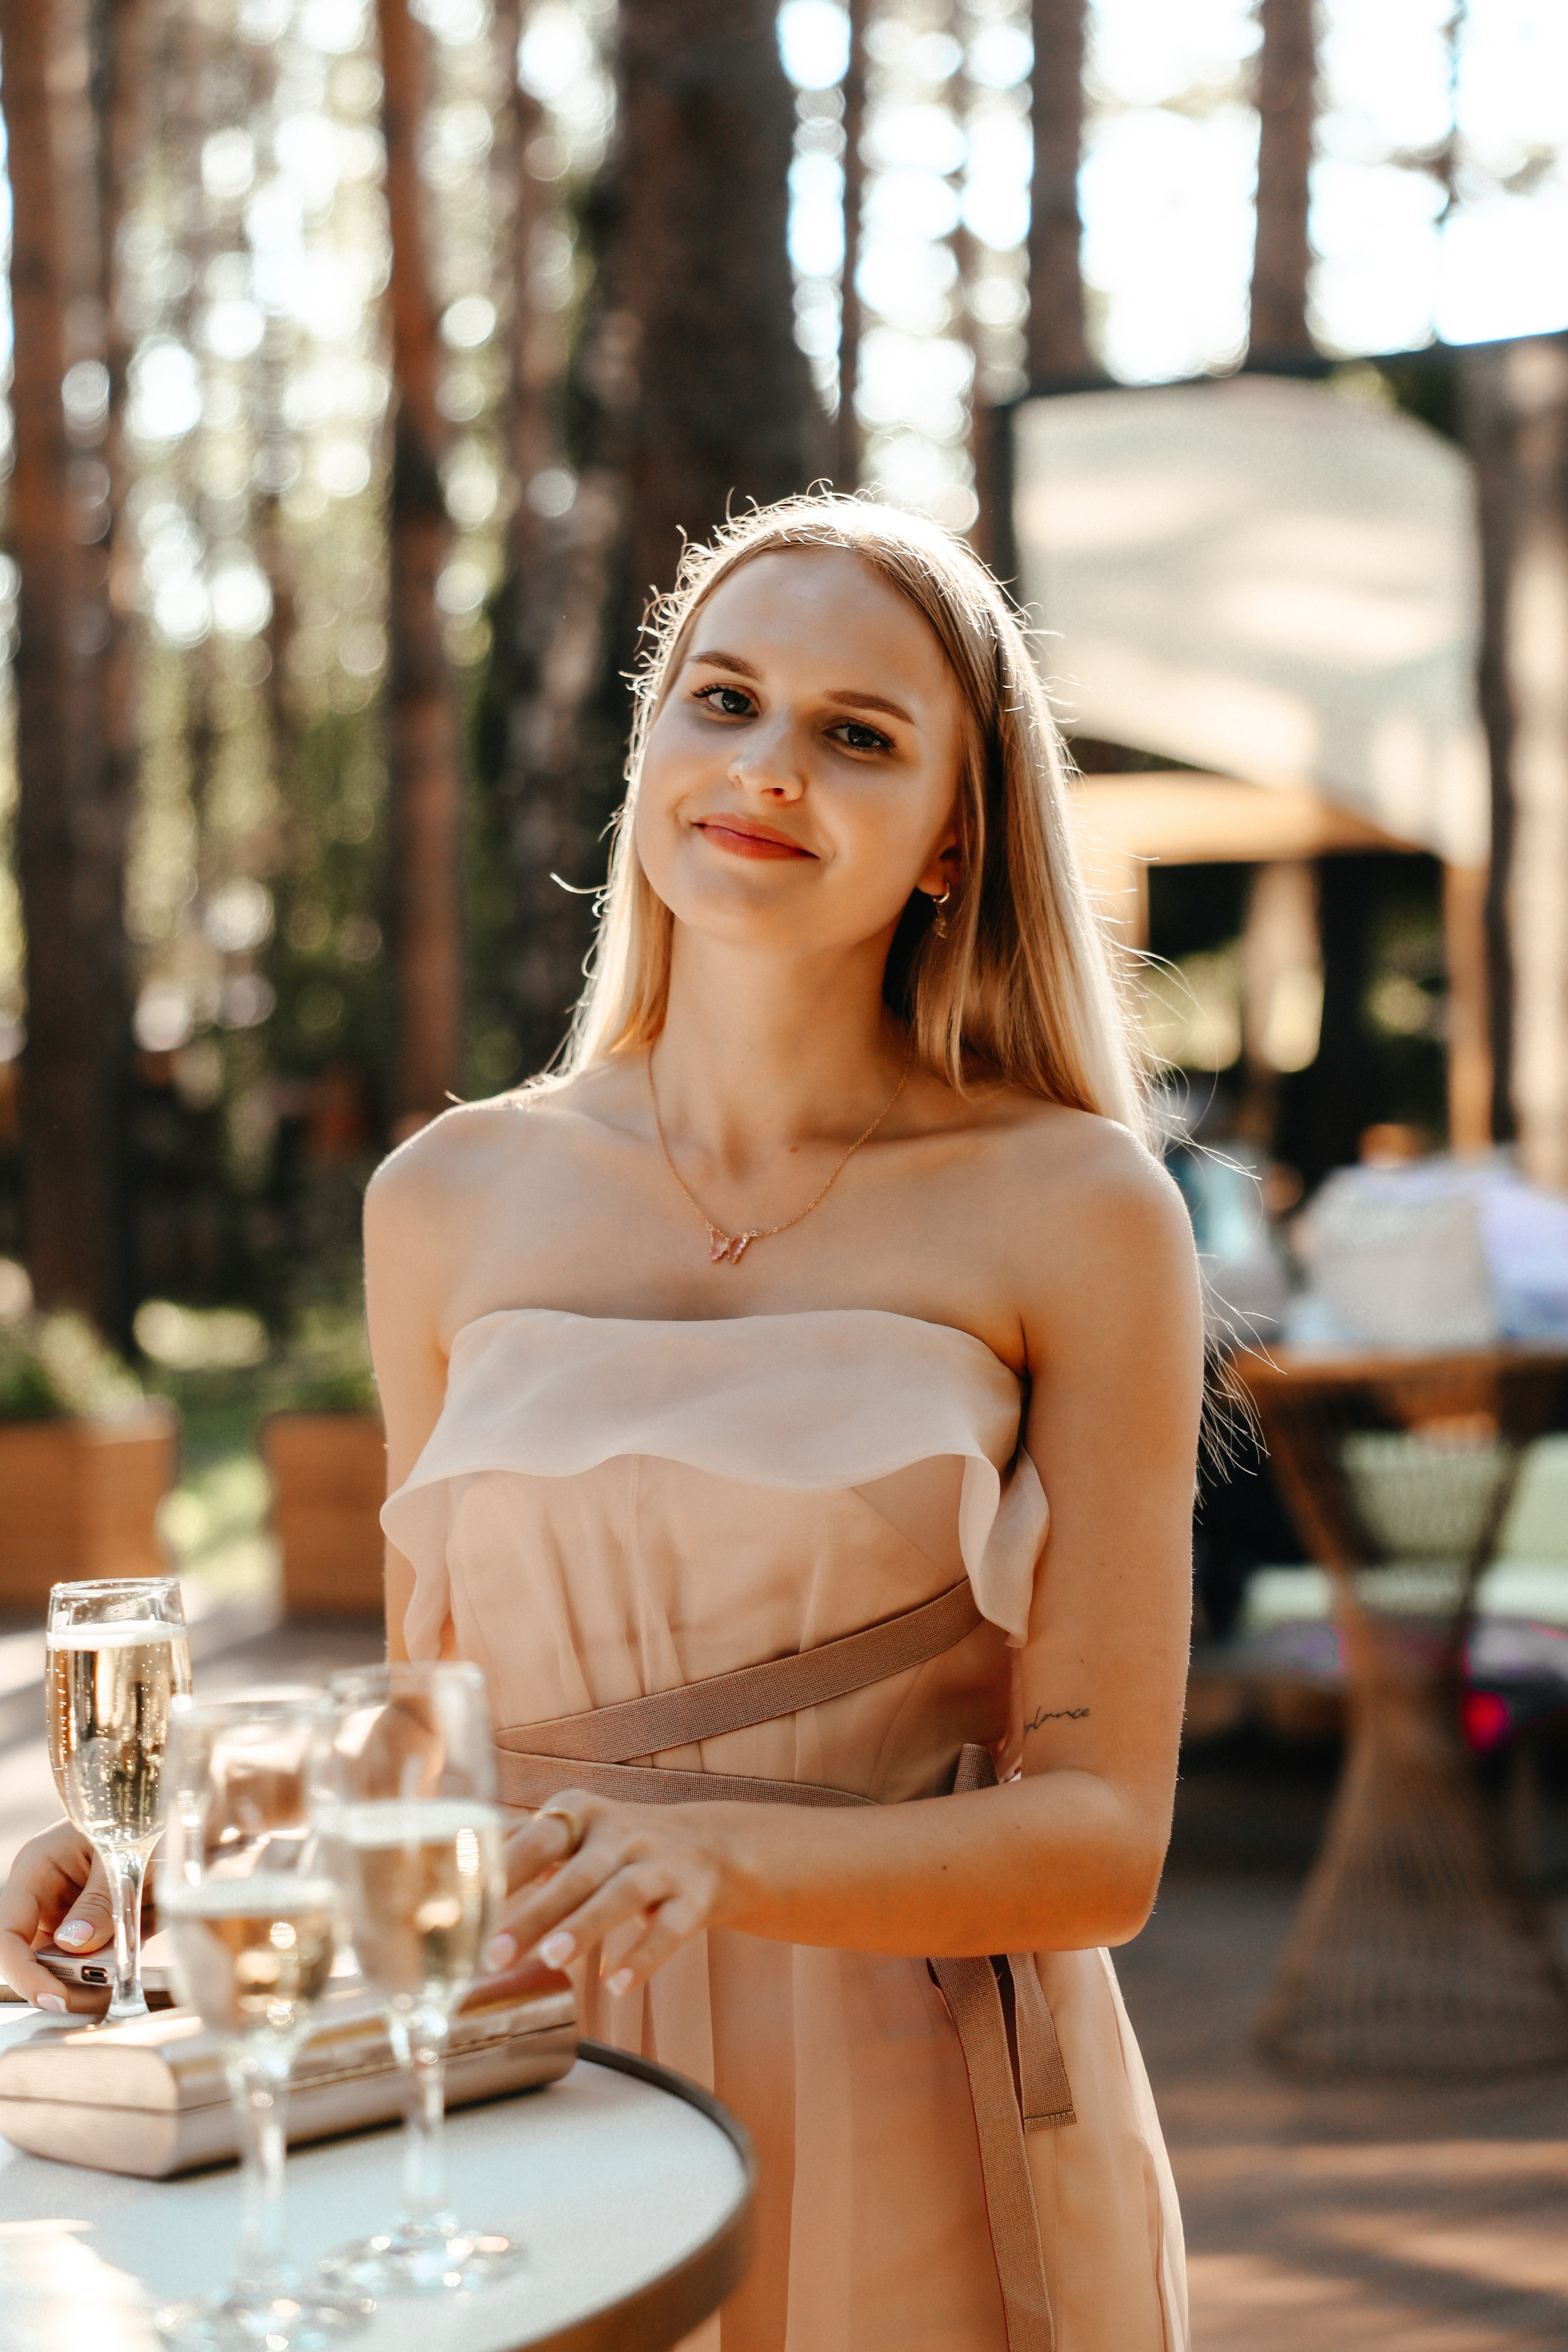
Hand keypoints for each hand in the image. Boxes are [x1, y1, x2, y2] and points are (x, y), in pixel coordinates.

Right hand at [0, 1821, 123, 2014]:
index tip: (55, 1997)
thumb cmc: (140, 1817)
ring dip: (101, 1971)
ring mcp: (72, 1912)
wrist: (176, 1814)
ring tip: (132, 1953)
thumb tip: (73, 1943)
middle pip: (37, 1957)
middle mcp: (46, 1895)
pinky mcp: (101, 1924)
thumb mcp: (123, 1853)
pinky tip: (142, 1937)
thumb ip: (100, 1899)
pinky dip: (123, 1959)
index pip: (7, 1932)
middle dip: (69, 1979)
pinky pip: (104, 1956)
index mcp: (37, 1869)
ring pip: (73, 1963)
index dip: (24, 1972)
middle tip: (103, 1992)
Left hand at [476, 1794, 735, 2000]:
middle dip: (535, 1911)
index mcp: (582, 1815)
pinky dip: (644, 1956)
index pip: (537, 1837)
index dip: (502, 1871)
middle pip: (576, 1871)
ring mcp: (661, 1864)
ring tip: (552, 1959)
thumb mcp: (577, 1832)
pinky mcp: (693, 1898)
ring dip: (586, 1926)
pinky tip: (617, 1984)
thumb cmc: (621, 1846)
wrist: (712, 1846)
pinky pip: (671, 1928)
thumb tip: (448, 1870)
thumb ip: (521, 1846)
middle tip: (493, 1954)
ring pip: (622, 1894)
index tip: (464, 1907)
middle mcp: (621, 1834)